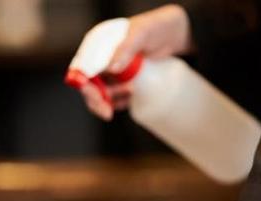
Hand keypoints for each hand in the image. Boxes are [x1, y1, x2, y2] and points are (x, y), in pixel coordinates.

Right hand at [80, 4, 192, 120]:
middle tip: (107, 112)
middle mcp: (101, 57)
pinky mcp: (125, 81)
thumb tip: (111, 69)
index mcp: (98, 43)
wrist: (178, 34)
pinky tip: (131, 98)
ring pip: (102, 93)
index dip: (83, 83)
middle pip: (89, 84)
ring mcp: (113, 70)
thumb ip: (126, 48)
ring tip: (131, 91)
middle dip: (96, 100)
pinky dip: (120, 102)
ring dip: (110, 100)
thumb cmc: (158, 27)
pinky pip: (116, 97)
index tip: (94, 96)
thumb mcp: (141, 34)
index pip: (82, 66)